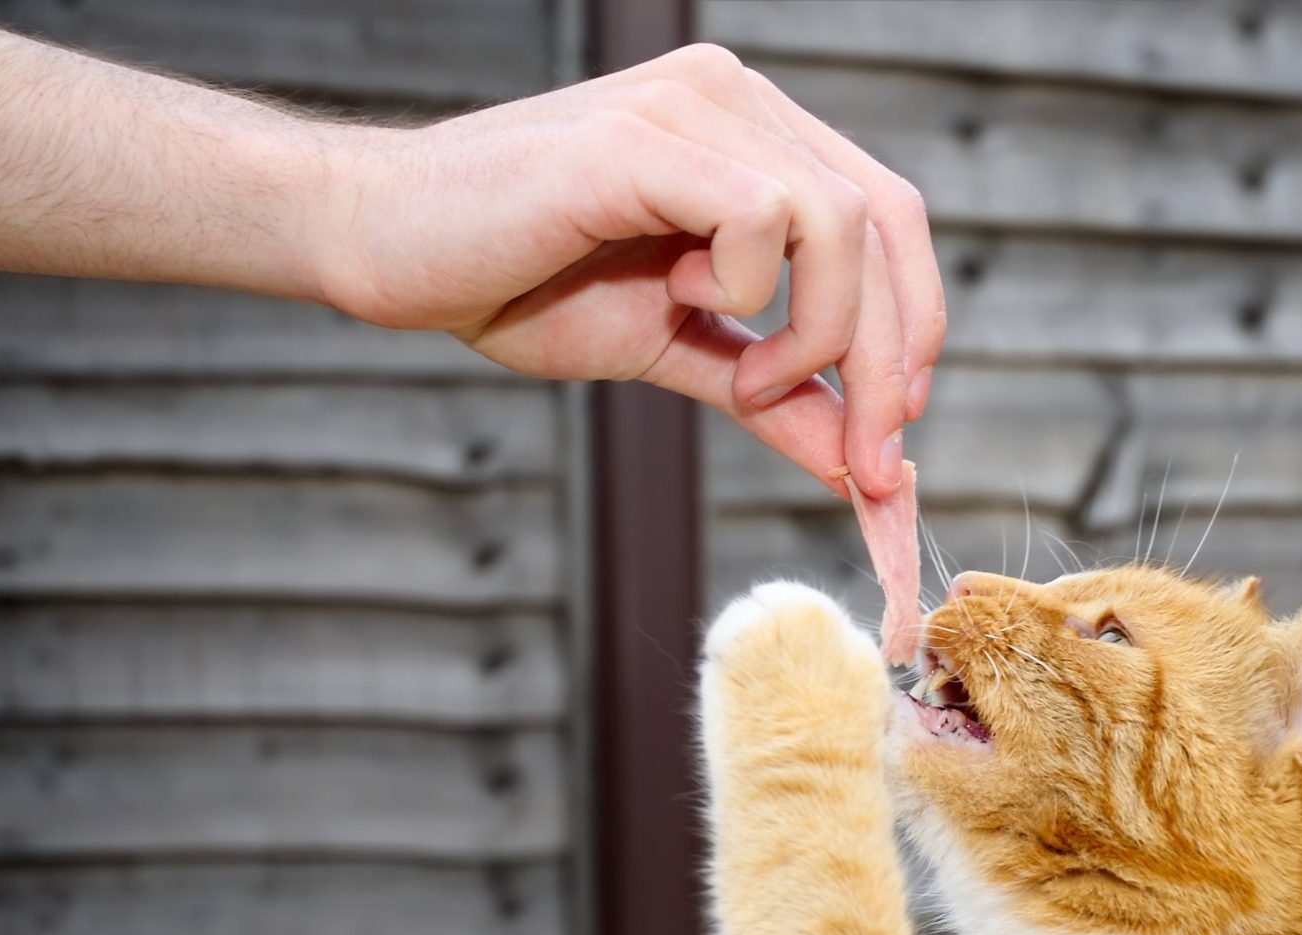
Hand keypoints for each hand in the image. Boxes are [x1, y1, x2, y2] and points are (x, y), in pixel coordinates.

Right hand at [315, 44, 941, 497]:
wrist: (389, 249)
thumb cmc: (518, 284)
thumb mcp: (677, 354)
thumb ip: (773, 396)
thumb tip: (863, 466)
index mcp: (756, 136)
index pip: (890, 221)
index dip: (913, 328)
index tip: (888, 432)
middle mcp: (737, 101)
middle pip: (886, 224)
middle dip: (889, 360)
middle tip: (865, 456)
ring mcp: (693, 104)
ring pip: (841, 219)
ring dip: (822, 333)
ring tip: (751, 382)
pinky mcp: (646, 134)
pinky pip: (763, 213)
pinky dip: (750, 289)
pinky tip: (689, 309)